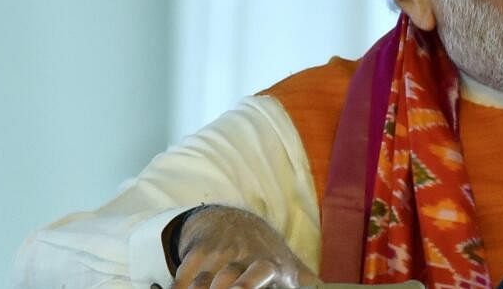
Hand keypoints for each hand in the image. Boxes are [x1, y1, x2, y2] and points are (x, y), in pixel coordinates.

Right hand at [170, 206, 320, 288]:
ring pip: (203, 282)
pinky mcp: (197, 251)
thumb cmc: (263, 251)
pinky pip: (184, 277)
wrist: (231, 220)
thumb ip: (303, 277)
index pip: (261, 272)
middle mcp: (244, 255)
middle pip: (228, 279)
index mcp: (269, 263)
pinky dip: (180, 288)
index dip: (248, 284)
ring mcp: (219, 253)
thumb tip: (322, 285)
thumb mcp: (286, 262)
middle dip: (226, 288)